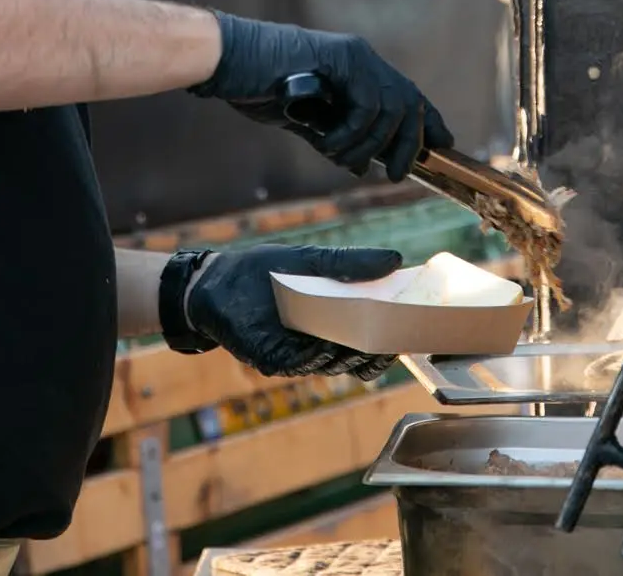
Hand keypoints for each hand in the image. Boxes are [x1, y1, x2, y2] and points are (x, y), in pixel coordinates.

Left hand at [181, 244, 402, 379]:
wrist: (217, 281)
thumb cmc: (265, 270)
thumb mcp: (313, 260)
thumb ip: (351, 262)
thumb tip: (394, 258)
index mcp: (333, 323)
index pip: (369, 344)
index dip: (388, 346)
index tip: (405, 337)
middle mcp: (318, 344)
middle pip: (355, 360)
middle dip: (373, 354)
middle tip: (388, 343)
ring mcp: (295, 355)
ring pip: (330, 364)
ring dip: (346, 355)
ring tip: (360, 341)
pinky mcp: (272, 359)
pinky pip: (298, 364)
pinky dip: (313, 356)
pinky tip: (324, 345)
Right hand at [190, 12, 453, 180]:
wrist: (228, 60)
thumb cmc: (259, 86)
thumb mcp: (306, 119)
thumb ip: (337, 137)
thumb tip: (362, 164)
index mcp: (358, 69)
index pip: (407, 96)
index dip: (429, 122)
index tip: (443, 147)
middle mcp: (363, 59)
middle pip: (409, 103)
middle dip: (408, 144)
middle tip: (394, 174)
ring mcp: (354, 56)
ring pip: (391, 109)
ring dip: (368, 144)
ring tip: (337, 155)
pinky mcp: (342, 58)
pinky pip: (367, 105)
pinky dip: (351, 132)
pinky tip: (326, 141)